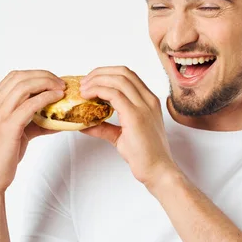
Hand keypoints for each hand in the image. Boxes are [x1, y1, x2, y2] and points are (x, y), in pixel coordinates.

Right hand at [0, 70, 65, 197]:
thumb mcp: (15, 134)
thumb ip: (33, 123)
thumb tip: (57, 121)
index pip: (14, 77)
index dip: (36, 74)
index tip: (53, 80)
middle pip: (20, 77)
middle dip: (44, 76)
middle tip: (61, 83)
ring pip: (24, 86)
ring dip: (47, 83)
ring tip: (62, 88)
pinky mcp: (7, 127)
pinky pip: (29, 105)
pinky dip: (46, 98)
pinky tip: (57, 98)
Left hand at [79, 66, 177, 186]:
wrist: (158, 170)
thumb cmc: (144, 155)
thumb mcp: (121, 136)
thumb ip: (105, 127)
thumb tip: (85, 123)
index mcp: (149, 101)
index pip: (128, 75)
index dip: (107, 73)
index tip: (91, 81)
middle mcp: (149, 100)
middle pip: (123, 72)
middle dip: (99, 73)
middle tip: (84, 83)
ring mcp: (144, 106)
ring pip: (118, 79)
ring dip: (96, 80)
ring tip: (83, 89)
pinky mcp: (135, 116)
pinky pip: (114, 94)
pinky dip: (98, 91)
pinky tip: (87, 97)